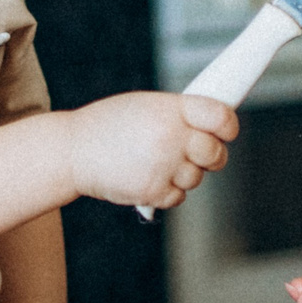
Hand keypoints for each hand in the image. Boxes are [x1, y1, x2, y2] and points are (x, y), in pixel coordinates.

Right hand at [66, 93, 234, 210]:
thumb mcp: (144, 106)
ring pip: (196, 177)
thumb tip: (210, 128)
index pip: (220, 117)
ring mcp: (163, 166)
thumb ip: (178, 115)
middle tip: (199, 153)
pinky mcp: (152, 190)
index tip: (227, 131)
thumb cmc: (107, 126)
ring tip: (158, 162)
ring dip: (185, 174)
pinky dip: (168, 190)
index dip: (229, 126)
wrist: (72, 151)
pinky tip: (150, 176)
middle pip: (215, 153)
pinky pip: (178, 196)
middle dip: (212, 156)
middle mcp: (170, 137)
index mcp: (171, 109)